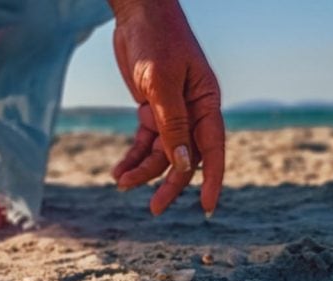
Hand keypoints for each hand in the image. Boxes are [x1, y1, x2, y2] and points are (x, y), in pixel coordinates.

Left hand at [109, 0, 224, 216]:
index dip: (212, 180)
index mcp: (207, 103)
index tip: (208, 208)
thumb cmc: (155, 40)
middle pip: (185, 156)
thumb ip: (172, 125)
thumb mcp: (161, 83)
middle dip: (169, 183)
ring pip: (162, 152)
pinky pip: (146, 141)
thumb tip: (181, 165)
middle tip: (154, 209)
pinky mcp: (152, 109)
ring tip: (120, 182)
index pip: (214, 149)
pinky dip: (133, 155)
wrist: (137, 12)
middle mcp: (194, 111)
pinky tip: (118, 170)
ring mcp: (172, 111)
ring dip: (143, 169)